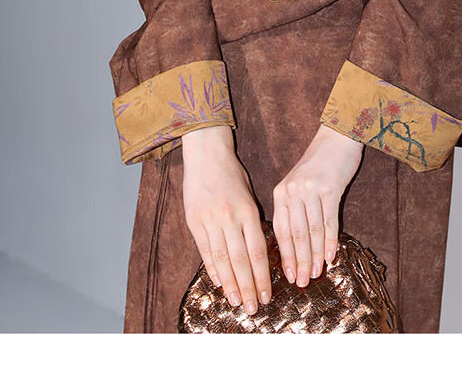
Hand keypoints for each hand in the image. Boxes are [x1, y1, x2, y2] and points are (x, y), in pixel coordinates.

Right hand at [181, 125, 271, 314]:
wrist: (206, 154)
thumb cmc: (232, 174)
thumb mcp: (249, 195)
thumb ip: (252, 223)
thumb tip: (257, 255)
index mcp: (248, 211)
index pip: (258, 252)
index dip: (262, 277)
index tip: (267, 295)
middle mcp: (229, 218)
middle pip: (241, 261)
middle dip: (248, 287)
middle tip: (254, 308)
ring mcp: (210, 220)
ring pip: (222, 259)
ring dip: (230, 284)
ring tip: (237, 302)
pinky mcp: (194, 220)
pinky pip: (204, 249)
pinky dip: (212, 268)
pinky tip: (219, 282)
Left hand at [272, 123, 363, 287]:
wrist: (337, 138)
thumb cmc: (318, 164)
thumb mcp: (298, 184)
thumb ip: (294, 209)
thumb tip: (297, 246)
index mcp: (280, 192)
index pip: (280, 231)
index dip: (284, 255)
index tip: (287, 276)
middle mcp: (292, 191)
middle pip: (295, 234)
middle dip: (297, 262)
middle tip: (300, 283)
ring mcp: (310, 190)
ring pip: (311, 231)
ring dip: (314, 256)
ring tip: (315, 274)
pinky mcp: (329, 188)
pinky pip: (328, 221)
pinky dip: (329, 242)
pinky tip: (331, 257)